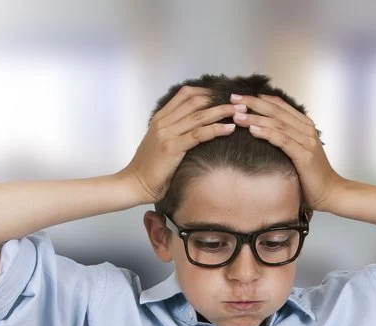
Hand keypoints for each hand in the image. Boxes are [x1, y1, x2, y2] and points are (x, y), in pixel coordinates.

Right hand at [119, 86, 236, 204]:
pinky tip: (229, 129)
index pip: (185, 94)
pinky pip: (199, 134)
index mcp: (160, 118)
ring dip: (222, 111)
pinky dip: (216, 129)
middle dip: (219, 99)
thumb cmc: (150, 167)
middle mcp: (164, 122)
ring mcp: (167, 133)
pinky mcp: (172, 147)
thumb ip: (175, 132)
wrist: (135, 183)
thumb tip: (197, 128)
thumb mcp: (160, 143)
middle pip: (195, 101)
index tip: (223, 95)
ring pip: (199, 116)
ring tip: (240, 111)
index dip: (207, 91)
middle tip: (238, 101)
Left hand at [230, 93, 342, 211]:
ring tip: (238, 116)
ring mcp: (306, 141)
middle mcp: (306, 129)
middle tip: (234, 100)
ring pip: (277, 124)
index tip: (240, 97)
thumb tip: (261, 130)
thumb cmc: (311, 174)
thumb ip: (285, 138)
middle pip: (276, 111)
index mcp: (304, 125)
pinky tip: (253, 130)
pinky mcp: (304, 155)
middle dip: (253, 104)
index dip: (259, 99)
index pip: (280, 105)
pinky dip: (267, 133)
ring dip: (256, 118)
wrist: (329, 191)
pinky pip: (282, 140)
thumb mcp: (297, 150)